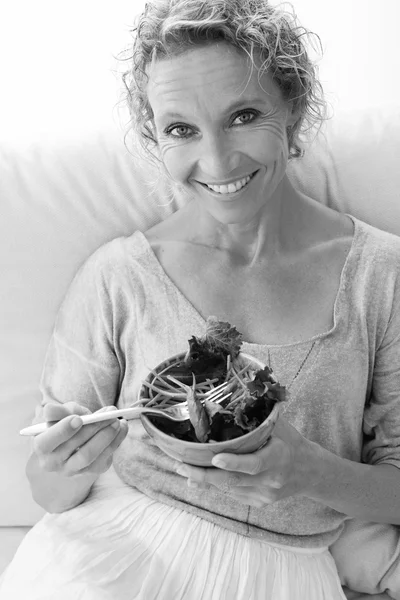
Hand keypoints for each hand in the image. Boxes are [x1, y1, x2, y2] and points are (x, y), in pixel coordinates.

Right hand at [32, 402, 128, 477]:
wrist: (75, 437)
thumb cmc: (65, 422)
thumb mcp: (60, 414)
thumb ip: (57, 411)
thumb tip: (50, 409)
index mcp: (42, 447)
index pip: (46, 443)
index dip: (62, 431)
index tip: (78, 418)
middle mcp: (54, 463)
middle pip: (74, 448)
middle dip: (94, 428)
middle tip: (109, 413)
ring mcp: (73, 470)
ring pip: (90, 456)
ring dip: (106, 436)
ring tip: (116, 420)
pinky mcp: (91, 470)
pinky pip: (104, 459)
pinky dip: (116, 441)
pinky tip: (122, 427)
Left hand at [175, 417, 315, 507]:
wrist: (309, 471)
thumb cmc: (289, 441)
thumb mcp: (278, 426)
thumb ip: (255, 420)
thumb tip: (225, 408)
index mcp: (279, 458)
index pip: (255, 463)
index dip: (234, 462)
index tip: (215, 458)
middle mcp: (271, 480)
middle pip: (234, 480)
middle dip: (204, 474)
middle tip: (181, 465)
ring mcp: (265, 495)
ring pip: (229, 488)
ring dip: (203, 479)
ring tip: (181, 468)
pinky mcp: (259, 502)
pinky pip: (232, 493)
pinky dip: (215, 484)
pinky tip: (198, 476)